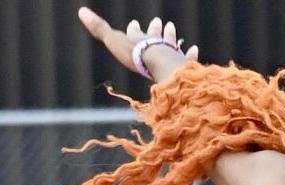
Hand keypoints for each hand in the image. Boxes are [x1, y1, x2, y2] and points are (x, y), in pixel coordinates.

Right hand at [78, 7, 198, 81]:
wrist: (160, 65)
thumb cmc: (135, 55)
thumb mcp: (113, 41)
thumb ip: (99, 28)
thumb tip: (81, 10)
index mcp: (139, 40)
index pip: (135, 32)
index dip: (134, 29)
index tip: (134, 22)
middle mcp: (155, 43)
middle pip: (155, 34)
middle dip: (155, 28)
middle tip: (158, 21)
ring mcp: (171, 53)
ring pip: (171, 42)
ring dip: (171, 36)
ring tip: (171, 28)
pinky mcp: (183, 64)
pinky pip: (188, 57)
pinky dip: (190, 53)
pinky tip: (195, 49)